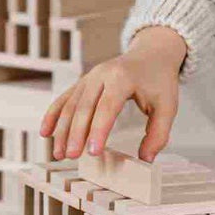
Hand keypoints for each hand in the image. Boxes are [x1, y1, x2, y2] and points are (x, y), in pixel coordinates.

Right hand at [39, 26, 186, 162]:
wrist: (151, 54)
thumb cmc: (159, 81)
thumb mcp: (168, 106)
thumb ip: (159, 134)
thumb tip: (146, 160)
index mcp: (123, 78)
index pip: (107, 107)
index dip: (98, 130)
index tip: (93, 152)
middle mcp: (102, 74)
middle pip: (84, 106)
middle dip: (75, 133)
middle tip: (71, 156)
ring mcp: (90, 77)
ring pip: (71, 104)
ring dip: (62, 129)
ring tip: (59, 154)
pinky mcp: (84, 82)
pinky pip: (65, 98)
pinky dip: (54, 115)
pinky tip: (46, 132)